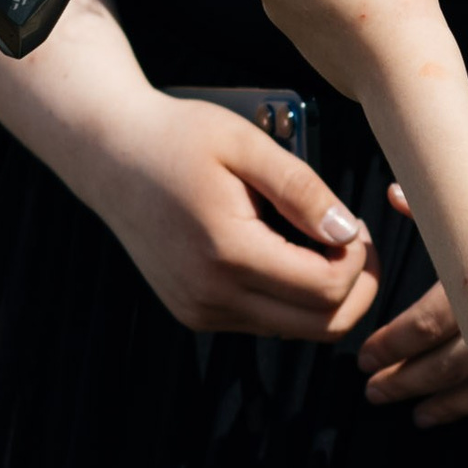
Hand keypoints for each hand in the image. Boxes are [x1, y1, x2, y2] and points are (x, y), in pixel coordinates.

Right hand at [92, 86, 380, 336]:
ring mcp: (200, 311)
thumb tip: (348, 233)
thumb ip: (301, 189)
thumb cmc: (177, 138)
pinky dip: (289, 297)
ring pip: (295, 330)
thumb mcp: (245, 144)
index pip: (326, 289)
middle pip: (321, 326)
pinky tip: (284, 251)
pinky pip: (264, 321)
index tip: (356, 223)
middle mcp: (212, 296)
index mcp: (227, 252)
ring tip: (318, 240)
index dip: (358, 261)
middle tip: (355, 241)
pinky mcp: (194, 314)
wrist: (109, 154)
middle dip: (355, 288)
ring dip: (324, 295)